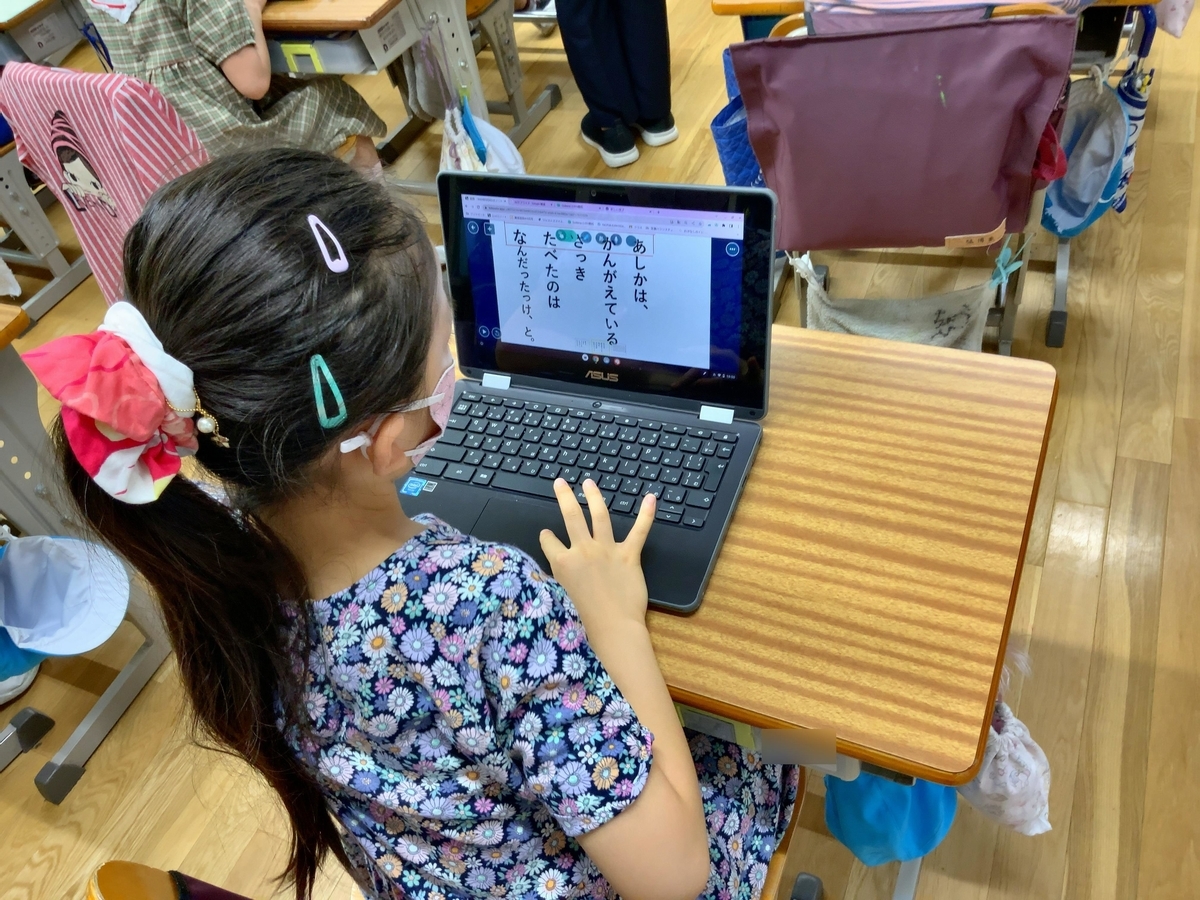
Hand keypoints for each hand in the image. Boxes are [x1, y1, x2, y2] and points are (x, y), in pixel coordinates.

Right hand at [539, 478, 655, 630]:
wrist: (614, 625)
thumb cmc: (588, 617)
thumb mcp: (566, 592)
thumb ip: (566, 573)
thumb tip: (568, 564)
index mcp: (563, 563)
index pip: (549, 541)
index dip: (547, 537)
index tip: (547, 534)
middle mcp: (583, 550)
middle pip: (571, 516)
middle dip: (564, 496)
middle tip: (560, 483)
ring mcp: (606, 550)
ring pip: (599, 515)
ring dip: (594, 496)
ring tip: (589, 484)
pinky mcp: (629, 555)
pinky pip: (639, 531)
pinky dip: (647, 514)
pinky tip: (651, 498)